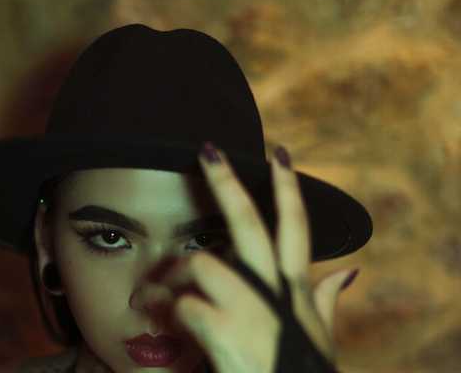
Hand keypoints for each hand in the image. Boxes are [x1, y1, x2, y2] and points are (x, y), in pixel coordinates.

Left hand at [141, 143, 355, 371]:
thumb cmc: (297, 372)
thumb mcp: (320, 337)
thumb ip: (328, 301)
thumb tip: (349, 271)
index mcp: (295, 289)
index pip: (296, 227)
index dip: (288, 188)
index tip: (279, 152)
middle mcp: (274, 291)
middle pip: (248, 222)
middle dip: (227, 181)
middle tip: (207, 150)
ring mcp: (249, 309)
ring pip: (200, 263)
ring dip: (171, 278)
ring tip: (150, 296)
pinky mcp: (224, 331)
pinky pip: (183, 304)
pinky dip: (166, 312)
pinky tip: (159, 321)